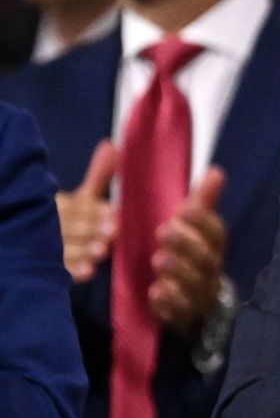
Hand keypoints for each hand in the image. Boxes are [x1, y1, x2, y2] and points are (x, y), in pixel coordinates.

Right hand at [57, 140, 116, 282]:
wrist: (30, 235)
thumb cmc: (70, 216)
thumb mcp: (83, 197)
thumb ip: (98, 175)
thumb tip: (112, 145)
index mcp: (63, 205)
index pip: (78, 207)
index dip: (95, 211)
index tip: (112, 213)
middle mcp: (54, 225)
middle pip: (72, 228)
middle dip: (91, 231)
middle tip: (110, 234)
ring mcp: (48, 246)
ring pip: (66, 249)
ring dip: (84, 251)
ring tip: (100, 253)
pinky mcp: (48, 266)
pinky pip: (60, 269)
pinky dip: (73, 271)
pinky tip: (87, 273)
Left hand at [148, 167, 227, 336]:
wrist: (200, 302)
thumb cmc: (192, 255)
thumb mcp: (197, 229)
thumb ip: (203, 202)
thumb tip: (216, 171)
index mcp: (215, 247)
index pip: (217, 232)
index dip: (203, 221)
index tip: (184, 209)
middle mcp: (212, 269)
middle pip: (206, 258)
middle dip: (186, 244)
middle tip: (162, 231)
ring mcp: (200, 293)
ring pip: (195, 283)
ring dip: (177, 271)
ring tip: (157, 260)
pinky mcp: (186, 314)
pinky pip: (181, 310)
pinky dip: (169, 302)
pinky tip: (156, 292)